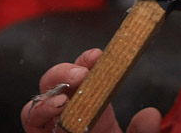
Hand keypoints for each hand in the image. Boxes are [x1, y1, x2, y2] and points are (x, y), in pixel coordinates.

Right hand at [21, 49, 161, 132]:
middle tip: (81, 74)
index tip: (99, 55)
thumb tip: (149, 115)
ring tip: (64, 95)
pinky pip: (31, 127)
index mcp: (94, 116)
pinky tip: (55, 108)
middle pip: (55, 88)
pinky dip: (38, 113)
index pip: (87, 83)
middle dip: (63, 73)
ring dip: (48, 93)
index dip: (89, 64)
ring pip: (36, 107)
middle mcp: (68, 122)